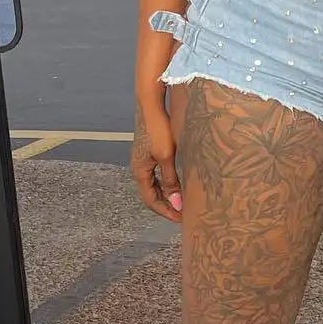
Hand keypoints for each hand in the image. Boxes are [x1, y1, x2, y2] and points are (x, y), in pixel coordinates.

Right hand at [131, 91, 182, 221]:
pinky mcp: (150, 150)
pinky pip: (157, 173)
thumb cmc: (158, 128)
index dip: (166, 211)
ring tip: (182, 201)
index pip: (151, 200)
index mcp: (140, 171)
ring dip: (167, 194)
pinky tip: (178, 181)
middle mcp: (139, 167)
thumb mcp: (167, 157)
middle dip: (166, 205)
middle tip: (183, 214)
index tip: (181, 219)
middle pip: (151, 194)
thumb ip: (171, 181)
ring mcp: (143, 158)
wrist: (151, 104)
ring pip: (155, 183)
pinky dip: (167, 182)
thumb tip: (177, 204)